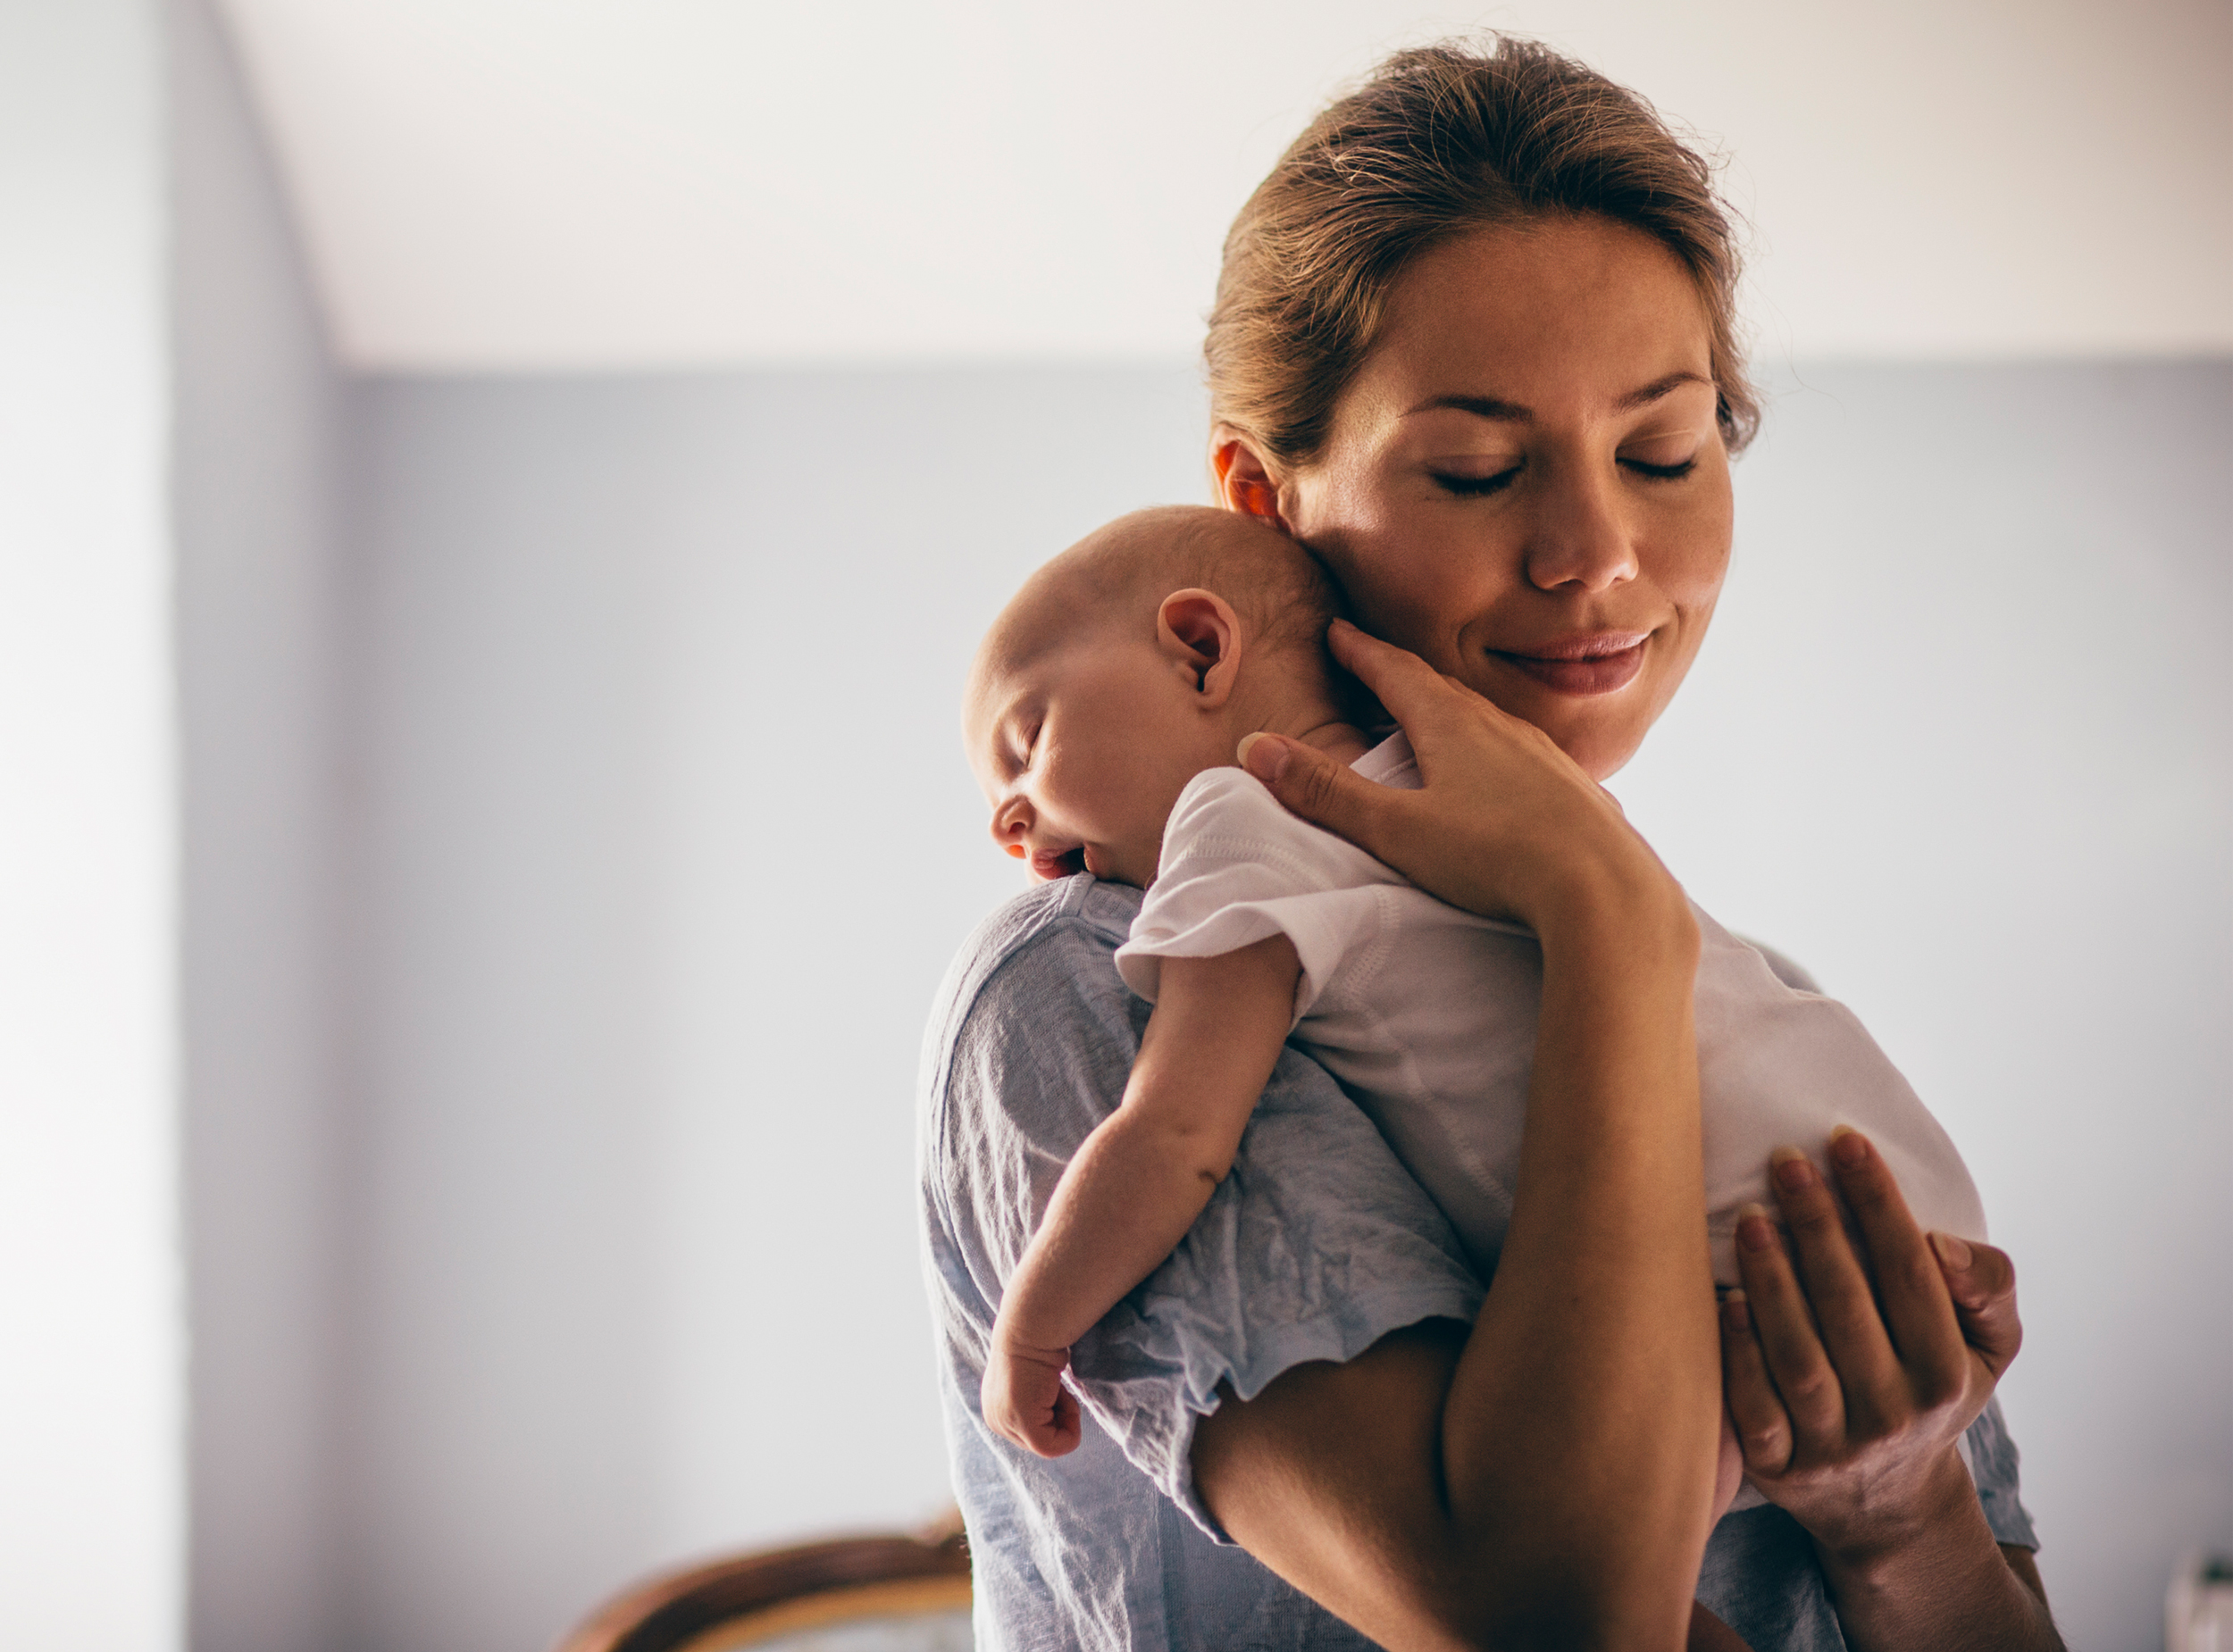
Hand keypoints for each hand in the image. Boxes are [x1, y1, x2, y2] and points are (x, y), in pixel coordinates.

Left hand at [981, 1337, 1080, 1457]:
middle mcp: (995, 1420)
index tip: (1053, 1385)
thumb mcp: (1032, 1378)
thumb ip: (1034, 1398)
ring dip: (1066, 1417)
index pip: (1032, 1432)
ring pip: (1051, 1445)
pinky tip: (1061, 1394)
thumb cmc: (1036, 1343)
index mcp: (994, 1409)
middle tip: (1057, 1387)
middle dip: (1058, 1416)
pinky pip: (1057, 1446)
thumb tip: (1050, 1406)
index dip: (1053, 1411)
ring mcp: (1005, 1424)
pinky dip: (1071, 1425)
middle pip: (1041, 1441)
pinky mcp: (1023, 1424)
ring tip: (1056, 1387)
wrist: (1030, 1327)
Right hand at [1238, 621, 1677, 934]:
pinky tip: (1501, 778)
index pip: (1395, 671)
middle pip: (1442, 689)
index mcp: (1453, 725)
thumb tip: (1257, 749)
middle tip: (1375, 667)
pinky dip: (1494, 753)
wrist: (1606, 891)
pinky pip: (1523, 758)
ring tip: (1430, 723)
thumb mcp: (1396, 829)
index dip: (1361, 651)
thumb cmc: (1497, 858)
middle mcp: (1502, 728)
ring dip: (1452, 715)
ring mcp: (1544, 758)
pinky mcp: (1574, 793)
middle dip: (1403, 676)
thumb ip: (1326, 792)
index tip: (1338, 631)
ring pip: (1487, 722)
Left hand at [1719, 1125, 2022, 1562]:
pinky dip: (1738, 1350)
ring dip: (1770, 1281)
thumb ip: (1988, 1287)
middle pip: (1848, 1306)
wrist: (1888, 1500)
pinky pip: (1753, 1406)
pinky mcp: (1780, 1468)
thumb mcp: (1989, 1346)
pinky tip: (1724, 1296)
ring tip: (1750, 1217)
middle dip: (1816, 1225)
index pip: (1911, 1274)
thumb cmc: (1933, 1389)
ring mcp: (1834, 1446)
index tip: (1844, 1141)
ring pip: (1798, 1356)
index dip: (1878, 1203)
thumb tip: (1942, 1247)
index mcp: (1947, 1375)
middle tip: (1784, 1160)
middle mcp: (1894, 1415)